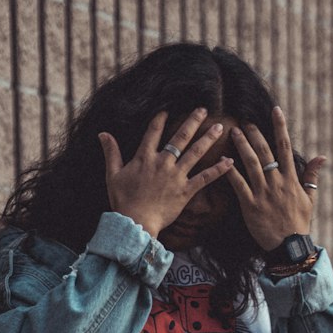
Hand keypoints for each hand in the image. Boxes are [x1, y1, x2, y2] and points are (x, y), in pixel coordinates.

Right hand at [98, 108, 234, 238]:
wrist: (136, 223)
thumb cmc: (123, 201)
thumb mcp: (112, 175)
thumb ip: (111, 153)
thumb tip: (103, 133)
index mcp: (145, 157)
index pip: (154, 131)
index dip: (160, 119)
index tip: (167, 109)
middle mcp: (163, 162)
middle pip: (180, 137)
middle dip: (193, 121)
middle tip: (204, 109)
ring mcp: (176, 176)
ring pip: (195, 152)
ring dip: (208, 138)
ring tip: (219, 127)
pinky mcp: (186, 191)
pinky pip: (205, 178)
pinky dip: (218, 170)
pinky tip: (229, 161)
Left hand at [225, 106, 324, 251]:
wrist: (289, 247)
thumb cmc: (299, 223)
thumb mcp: (309, 198)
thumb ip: (312, 176)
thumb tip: (322, 157)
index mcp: (291, 178)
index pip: (285, 146)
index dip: (280, 126)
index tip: (275, 110)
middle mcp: (277, 182)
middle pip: (265, 151)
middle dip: (255, 133)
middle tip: (245, 121)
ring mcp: (263, 193)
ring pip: (251, 163)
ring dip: (241, 146)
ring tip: (233, 132)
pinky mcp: (250, 205)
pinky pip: (238, 185)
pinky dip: (230, 171)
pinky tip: (222, 160)